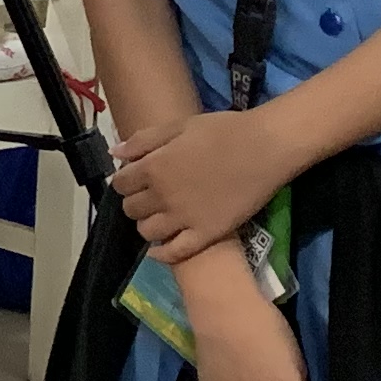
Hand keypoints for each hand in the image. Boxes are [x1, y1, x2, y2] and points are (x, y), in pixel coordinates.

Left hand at [114, 109, 294, 266]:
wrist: (265, 148)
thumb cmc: (224, 130)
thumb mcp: (179, 126)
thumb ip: (144, 141)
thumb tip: (115, 154)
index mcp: (153, 167)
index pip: (121, 184)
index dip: (126, 181)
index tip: (136, 179)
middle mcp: (163, 196)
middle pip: (131, 209)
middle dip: (136, 202)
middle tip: (149, 197)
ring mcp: (184, 218)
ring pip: (147, 232)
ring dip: (147, 225)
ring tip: (159, 217)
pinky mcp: (206, 234)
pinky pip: (175, 253)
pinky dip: (162, 254)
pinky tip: (160, 248)